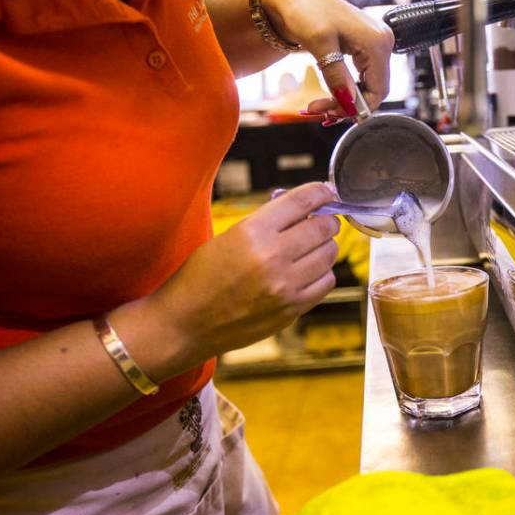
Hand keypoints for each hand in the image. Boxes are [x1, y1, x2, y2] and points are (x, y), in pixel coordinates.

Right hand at [130, 183, 340, 378]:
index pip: (302, 202)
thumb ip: (268, 222)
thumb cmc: (201, 277)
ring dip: (325, 246)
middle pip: (323, 228)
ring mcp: (285, 286)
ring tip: (312, 247)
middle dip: (327, 220)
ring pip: (329, 254)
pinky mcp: (291, 309)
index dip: (320, 192)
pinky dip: (322, 273)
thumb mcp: (229, 236)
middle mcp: (272, 258)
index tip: (326, 192)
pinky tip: (309, 271)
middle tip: (324, 221)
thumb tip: (304, 209)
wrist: (185, 323)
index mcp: (253, 233)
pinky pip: (326, 282)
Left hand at [262, 0, 394, 116]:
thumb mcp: (319, 44)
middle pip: (374, 89)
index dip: (357, 107)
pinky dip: (345, 88)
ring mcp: (375, 43)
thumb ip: (336, 75)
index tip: (330, 114)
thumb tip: (349, 103)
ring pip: (367, 85)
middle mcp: (382, 41)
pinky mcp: (364, 45)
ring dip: (345, 98)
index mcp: (377, 41)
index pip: (378, 89)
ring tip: (318, 105)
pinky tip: (329, 94)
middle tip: (319, 112)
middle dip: (348, 104)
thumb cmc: (304, 11)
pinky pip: (361, 75)